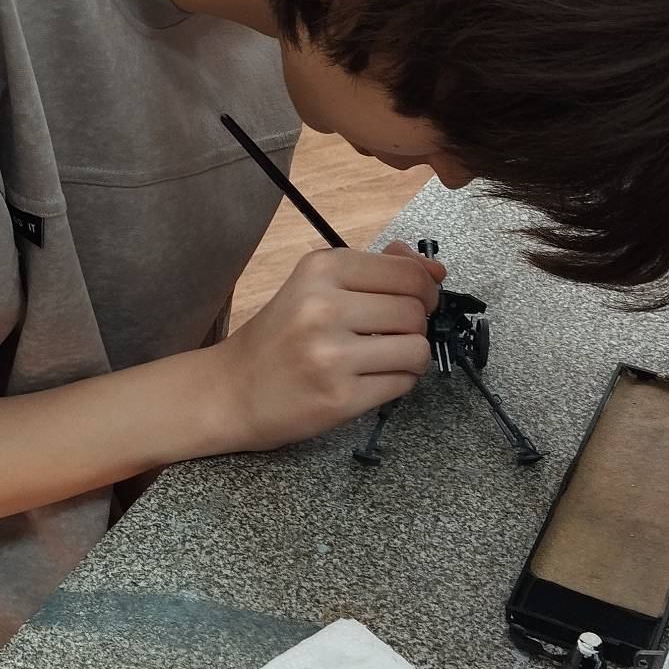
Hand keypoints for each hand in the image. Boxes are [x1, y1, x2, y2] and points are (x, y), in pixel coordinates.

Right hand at [205, 243, 444, 450]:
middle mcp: (324, 308)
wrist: (232, 391)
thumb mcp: (317, 287)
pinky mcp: (340, 398)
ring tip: (384, 359)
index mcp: (321, 270)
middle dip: (415, 326)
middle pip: (415, 311)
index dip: (424, 289)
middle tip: (391, 334)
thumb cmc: (279, 337)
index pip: (407, 274)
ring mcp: (331, 356)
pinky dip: (396, 382)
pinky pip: (402, 384)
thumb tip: (435, 271)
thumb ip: (377, 271)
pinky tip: (370, 379)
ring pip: (416, 349)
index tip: (418, 300)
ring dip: (411, 357)